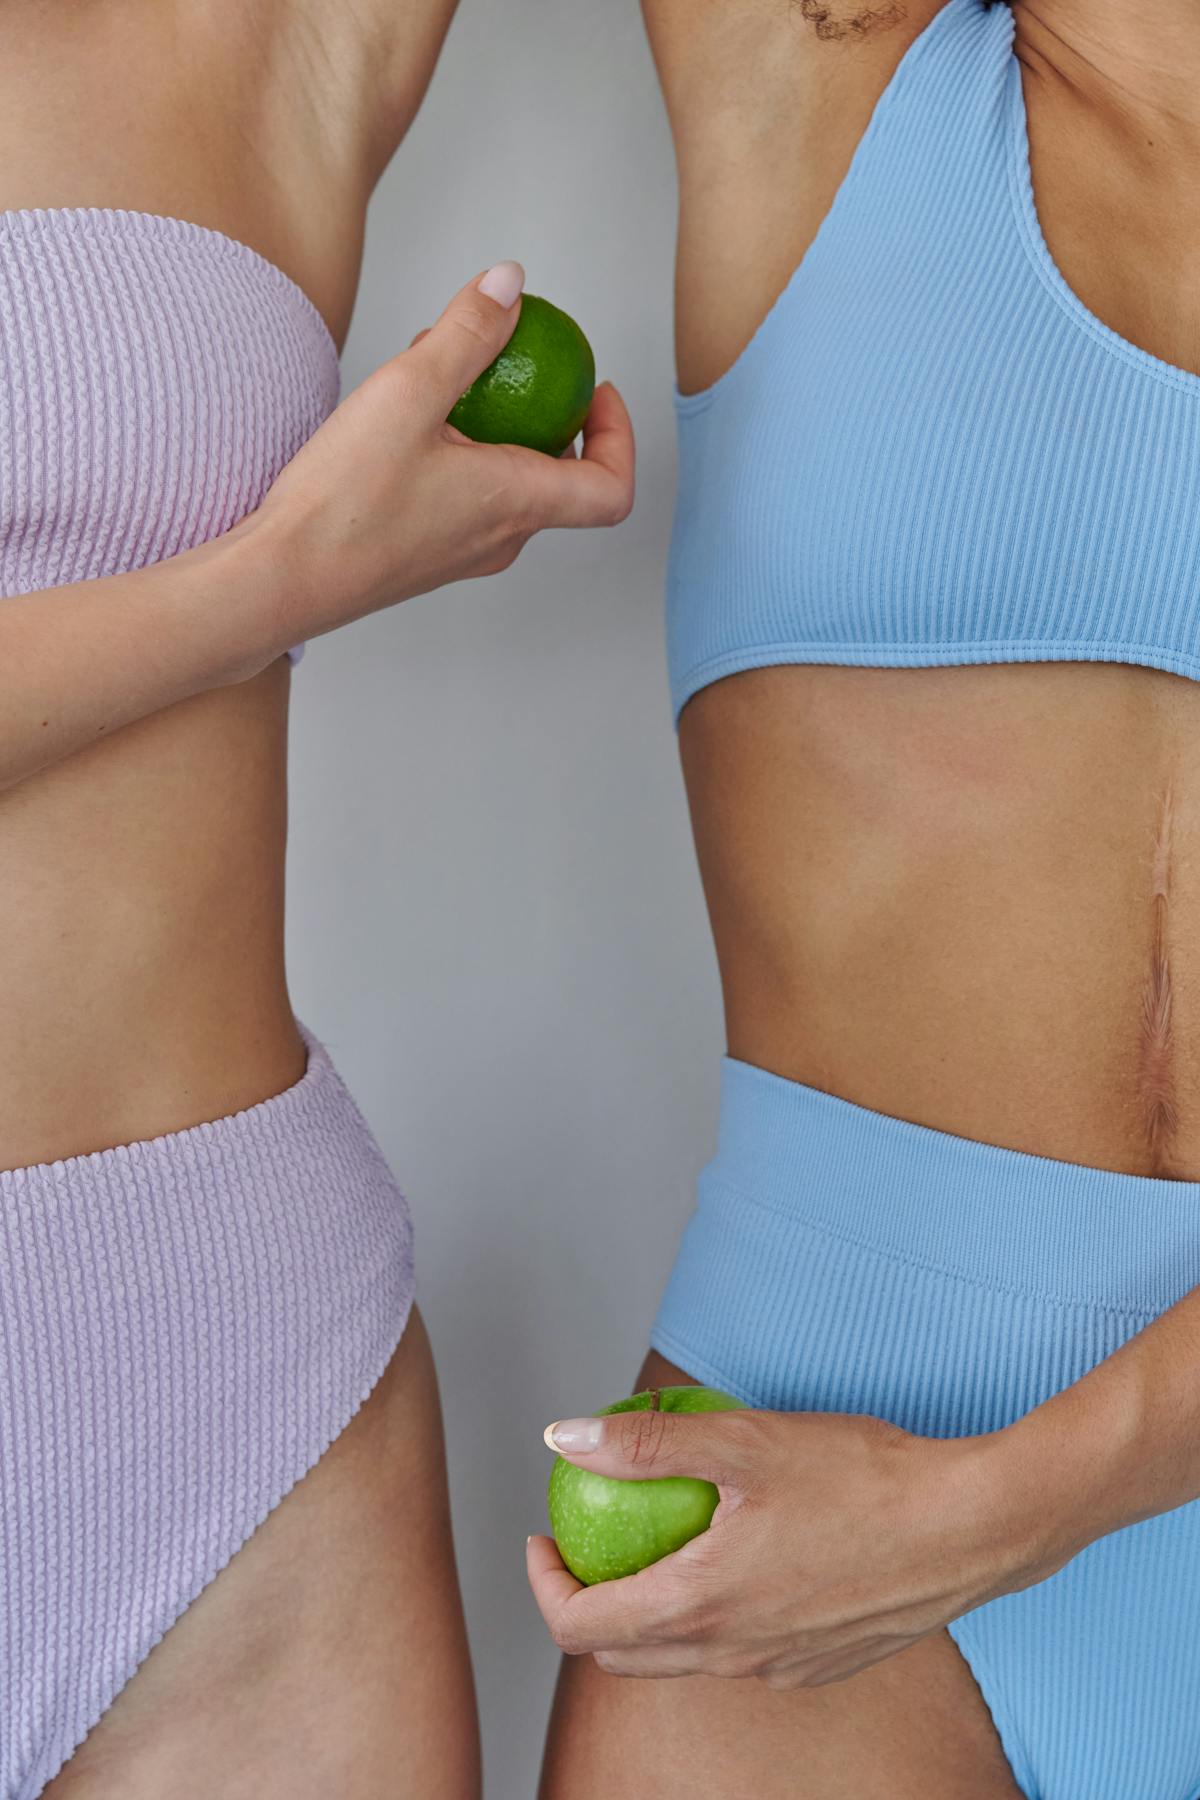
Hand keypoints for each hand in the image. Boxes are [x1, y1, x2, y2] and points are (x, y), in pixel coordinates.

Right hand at [232, 261, 634, 660]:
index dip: (619, 439)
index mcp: (516, 505)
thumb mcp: (408, 393)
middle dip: (549, 417)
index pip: (610, 490)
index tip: (595, 392)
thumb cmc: (344, 501)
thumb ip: (466, 334)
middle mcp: (499, 539)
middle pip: (559, 481)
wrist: (280, 580)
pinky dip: (458, 455)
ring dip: (495, 431)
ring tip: (440, 379)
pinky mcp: (423, 557)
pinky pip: (464, 502)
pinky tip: (403, 421)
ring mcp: (461, 554)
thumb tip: (511, 283)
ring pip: (505, 487)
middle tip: (512, 364)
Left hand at [528, 1404, 1067, 1687]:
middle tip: (592, 1538)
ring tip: (664, 1538)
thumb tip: (564, 1438)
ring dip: (651, 1610)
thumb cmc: (861, 1477)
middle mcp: (732, 1654)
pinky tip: (740, 1551)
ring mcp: (778, 1668)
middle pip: (621, 1653)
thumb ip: (644, 1444)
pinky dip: (715, 1613)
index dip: (544, 1583)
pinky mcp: (819, 1664)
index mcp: (700, 1606)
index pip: (580, 1626)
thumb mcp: (741, 1440)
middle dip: (587, 1603)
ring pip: (683, 1656)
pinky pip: (741, 1650)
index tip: (546, 1534)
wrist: (967, 1526)